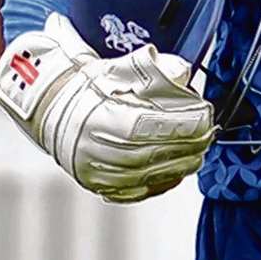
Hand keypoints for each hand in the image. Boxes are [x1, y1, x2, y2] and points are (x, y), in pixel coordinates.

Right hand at [0, 13, 215, 202]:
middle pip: (149, 154)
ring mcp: (93, 169)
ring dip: (176, 167)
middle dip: (185, 147)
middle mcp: (93, 147)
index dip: (180, 125)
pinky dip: (159, 183)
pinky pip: (133, 191)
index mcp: (98, 116)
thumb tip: (183, 73)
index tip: (204, 120)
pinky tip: (175, 172)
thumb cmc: (92, 85)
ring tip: (197, 155)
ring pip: (143, 176)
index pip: (148, 126)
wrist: (53, 106)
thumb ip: (155, 68)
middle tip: (207, 138)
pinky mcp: (96, 183)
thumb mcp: (121, 68)